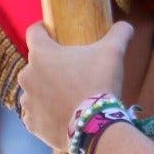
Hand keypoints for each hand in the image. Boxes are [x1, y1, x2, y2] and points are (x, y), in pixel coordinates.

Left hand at [16, 20, 133, 151]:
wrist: (96, 127)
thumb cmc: (100, 83)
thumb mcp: (113, 52)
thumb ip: (119, 34)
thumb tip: (127, 26)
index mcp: (41, 54)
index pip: (34, 32)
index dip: (43, 30)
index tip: (51, 33)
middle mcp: (27, 75)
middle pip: (36, 64)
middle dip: (50, 66)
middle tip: (70, 73)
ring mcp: (27, 101)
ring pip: (34, 90)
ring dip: (46, 91)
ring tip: (67, 97)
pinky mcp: (31, 123)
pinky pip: (34, 114)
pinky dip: (44, 114)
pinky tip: (60, 115)